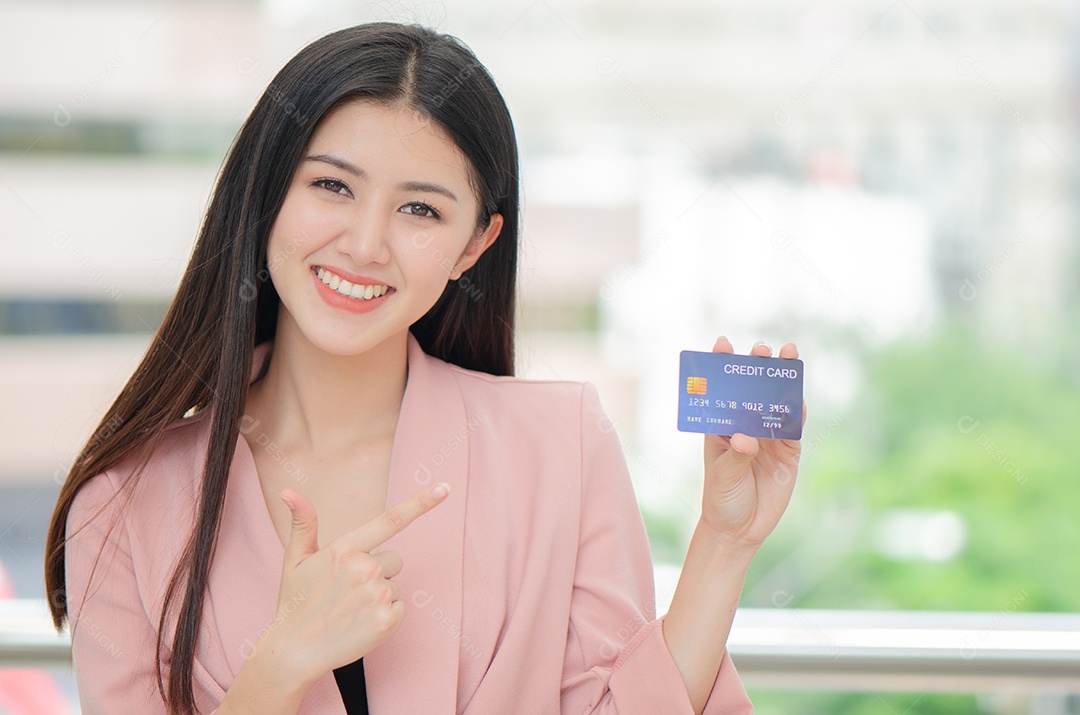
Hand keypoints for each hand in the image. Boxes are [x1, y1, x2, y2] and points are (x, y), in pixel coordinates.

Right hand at [263, 482, 450, 685]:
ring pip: (395, 585)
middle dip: (377, 571)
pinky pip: (400, 607)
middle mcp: (365, 567)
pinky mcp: (388, 619)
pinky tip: (360, 623)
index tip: (443, 488)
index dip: (421, 503)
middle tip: (347, 591)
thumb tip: (288, 490)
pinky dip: (384, 616)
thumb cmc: (295, 602)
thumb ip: (303, 523)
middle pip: (394, 560)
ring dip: (378, 595)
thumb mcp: (295, 559)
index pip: (390, 520)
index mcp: (345, 548)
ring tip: (350, 609)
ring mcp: (378, 594)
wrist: (294, 652)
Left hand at [700, 336, 804, 548]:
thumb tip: (748, 438)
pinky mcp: (788, 452)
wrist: (740, 530)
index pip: (721, 391)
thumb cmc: (721, 498)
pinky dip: (797, 412)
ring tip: (788, 356)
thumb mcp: (722, 476)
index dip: (722, 366)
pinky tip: (798, 397)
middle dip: (759, 367)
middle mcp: (745, 426)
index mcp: (721, 426)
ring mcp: (768, 437)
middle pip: (754, 390)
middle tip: (762, 350)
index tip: (722, 344)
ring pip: (778, 403)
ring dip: (783, 381)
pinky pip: (794, 427)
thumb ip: (736, 456)